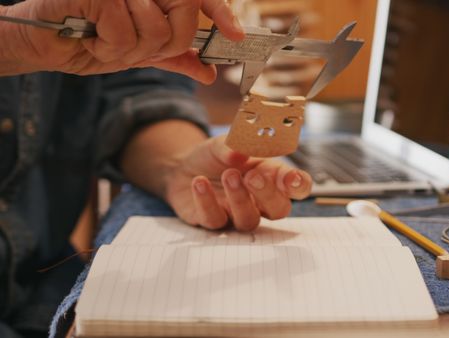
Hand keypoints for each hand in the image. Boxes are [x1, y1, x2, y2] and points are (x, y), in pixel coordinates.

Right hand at [1, 0, 243, 82]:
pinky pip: (124, 28)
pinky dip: (109, 46)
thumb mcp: (142, 54)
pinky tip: (93, 38)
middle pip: (185, 14)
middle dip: (165, 44)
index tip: (237, 35)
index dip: (222, 13)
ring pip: (156, 27)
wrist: (47, 44)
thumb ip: (175, 57)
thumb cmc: (92, 41)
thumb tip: (208, 71)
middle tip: (136, 48)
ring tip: (106, 42)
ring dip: (131, 50)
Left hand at [164, 135, 312, 230]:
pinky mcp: (213, 221)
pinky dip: (207, 201)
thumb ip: (236, 146)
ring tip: (228, 175)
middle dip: (269, 194)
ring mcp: (237, 214)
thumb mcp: (226, 142)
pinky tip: (199, 182)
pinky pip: (214, 220)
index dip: (299, 185)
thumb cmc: (214, 156)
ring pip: (248, 220)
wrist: (183, 167)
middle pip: (278, 210)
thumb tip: (240, 153)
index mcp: (272, 177)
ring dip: (239, 198)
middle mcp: (259, 201)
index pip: (297, 187)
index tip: (292, 178)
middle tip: (253, 177)